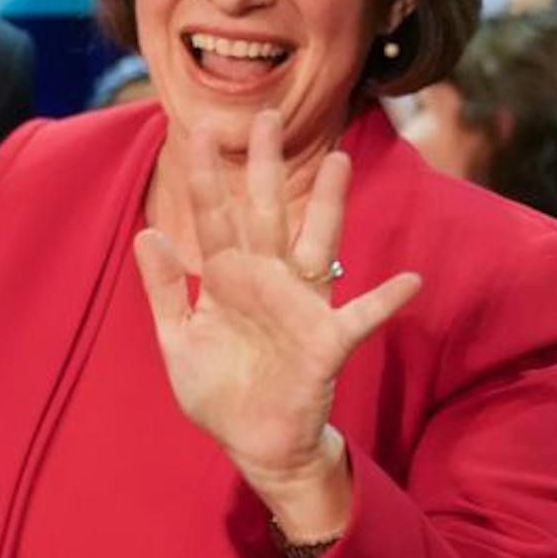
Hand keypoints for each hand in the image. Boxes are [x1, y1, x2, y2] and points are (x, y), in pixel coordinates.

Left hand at [135, 110, 420, 532]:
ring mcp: (299, 307)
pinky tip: (409, 281)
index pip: (212, 215)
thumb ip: (165, 288)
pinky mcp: (325, 342)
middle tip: (266, 115)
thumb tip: (147, 233)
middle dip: (264, 165)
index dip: (203, 175)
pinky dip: (385, 300)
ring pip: (315, 243)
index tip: (195, 128)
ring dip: (327, 204)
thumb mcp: (177, 337)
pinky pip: (360, 317)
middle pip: (264, 211)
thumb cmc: (218, 387)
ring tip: (339, 160)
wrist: (253, 442)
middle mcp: (266, 280)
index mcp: (227, 278)